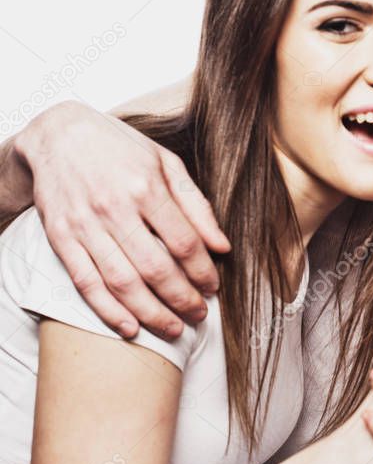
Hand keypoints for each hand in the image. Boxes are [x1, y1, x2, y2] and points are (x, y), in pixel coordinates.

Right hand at [15, 101, 229, 338]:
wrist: (59, 134)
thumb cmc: (121, 148)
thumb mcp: (167, 163)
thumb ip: (196, 205)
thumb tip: (222, 245)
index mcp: (147, 187)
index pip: (184, 242)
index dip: (202, 271)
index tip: (214, 288)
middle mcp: (115, 208)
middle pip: (156, 267)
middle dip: (182, 298)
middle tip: (199, 315)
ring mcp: (85, 225)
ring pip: (122, 282)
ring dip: (151, 312)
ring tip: (173, 328)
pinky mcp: (61, 238)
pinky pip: (85, 282)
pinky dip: (107, 310)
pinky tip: (129, 327)